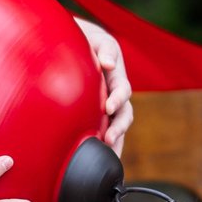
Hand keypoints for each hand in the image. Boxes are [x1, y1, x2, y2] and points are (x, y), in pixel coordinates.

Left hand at [77, 18, 133, 148]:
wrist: (77, 47)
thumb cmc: (89, 42)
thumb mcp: (99, 41)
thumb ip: (105, 51)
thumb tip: (109, 65)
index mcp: (117, 78)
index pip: (123, 91)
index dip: (118, 100)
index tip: (109, 107)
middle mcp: (116, 95)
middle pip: (125, 115)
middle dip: (119, 128)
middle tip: (109, 139)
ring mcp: (108, 108)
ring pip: (117, 127)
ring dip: (115, 141)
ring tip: (107, 156)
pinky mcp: (98, 116)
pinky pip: (104, 132)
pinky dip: (106, 147)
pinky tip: (100, 161)